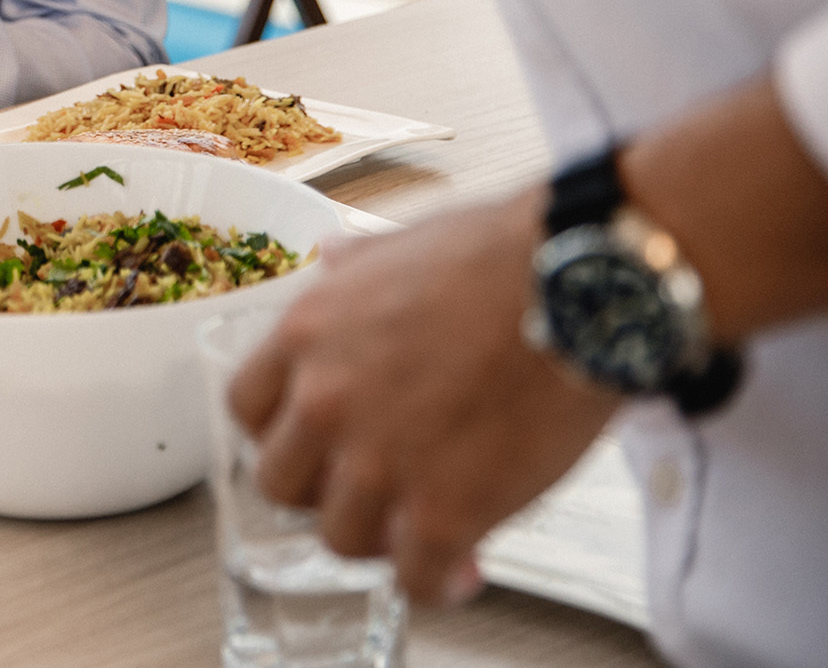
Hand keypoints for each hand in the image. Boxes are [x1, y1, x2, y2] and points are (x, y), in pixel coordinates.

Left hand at [227, 190, 618, 602]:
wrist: (579, 287)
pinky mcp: (444, 511)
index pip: (248, 410)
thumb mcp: (399, 245)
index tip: (319, 442)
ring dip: (381, 539)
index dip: (285, 433)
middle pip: (281, 483)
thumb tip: (332, 258)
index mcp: (305, 335)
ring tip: (422, 527)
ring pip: (340, 538)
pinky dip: (436, 582)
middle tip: (372, 487)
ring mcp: (378, 461)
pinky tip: (463, 566)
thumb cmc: (502, 257)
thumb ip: (354, 269)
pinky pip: (415, 578)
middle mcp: (325, 401)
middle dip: (324, 491)